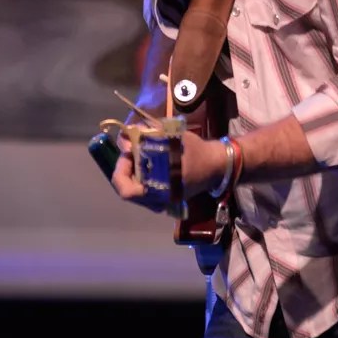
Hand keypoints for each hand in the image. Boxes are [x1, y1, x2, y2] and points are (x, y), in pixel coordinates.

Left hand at [108, 133, 229, 210]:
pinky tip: (149, 162)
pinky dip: (142, 175)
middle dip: (127, 167)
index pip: (125, 190)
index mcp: (159, 191)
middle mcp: (158, 201)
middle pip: (127, 188)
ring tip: (141, 155)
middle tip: (133, 151)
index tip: (129, 152)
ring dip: (134, 171)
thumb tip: (125, 138)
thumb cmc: (194, 151)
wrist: (216, 164)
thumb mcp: (170, 137)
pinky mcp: (166, 198)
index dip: (121, 169)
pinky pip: (145, 189)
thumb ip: (145, 135)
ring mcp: (162, 202)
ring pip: (135, 188)